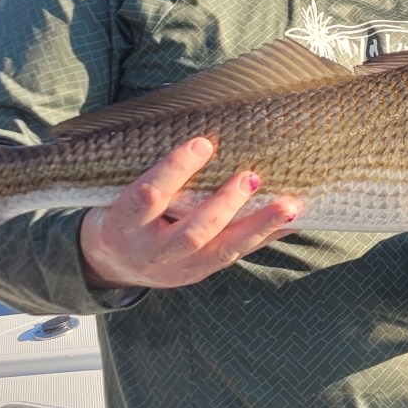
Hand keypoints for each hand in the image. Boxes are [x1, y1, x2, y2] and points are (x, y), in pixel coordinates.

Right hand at [80, 137, 301, 289]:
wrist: (114, 265)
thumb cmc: (123, 214)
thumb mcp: (120, 193)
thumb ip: (152, 173)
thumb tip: (200, 134)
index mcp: (125, 224)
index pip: (149, 196)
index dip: (175, 170)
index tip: (203, 142)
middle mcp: (152, 251)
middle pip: (193, 232)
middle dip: (225, 205)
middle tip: (250, 177)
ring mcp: (180, 267)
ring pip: (223, 250)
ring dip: (259, 226)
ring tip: (289, 207)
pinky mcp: (201, 272)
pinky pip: (238, 253)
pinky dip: (267, 236)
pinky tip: (292, 221)